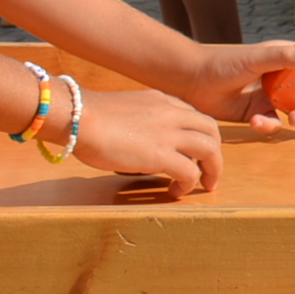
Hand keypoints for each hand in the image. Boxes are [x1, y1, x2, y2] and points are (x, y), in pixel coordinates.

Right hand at [72, 86, 226, 195]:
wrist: (79, 117)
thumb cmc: (87, 117)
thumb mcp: (123, 110)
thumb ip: (138, 121)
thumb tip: (136, 142)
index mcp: (161, 101)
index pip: (193, 116)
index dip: (198, 135)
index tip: (194, 151)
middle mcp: (171, 114)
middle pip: (211, 129)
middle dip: (215, 151)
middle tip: (209, 170)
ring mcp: (169, 134)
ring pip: (210, 149)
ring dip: (212, 169)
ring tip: (205, 185)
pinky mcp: (161, 155)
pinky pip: (189, 171)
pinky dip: (188, 184)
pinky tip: (176, 191)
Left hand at [177, 40, 294, 127]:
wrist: (194, 82)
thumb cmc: (224, 63)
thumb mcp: (256, 58)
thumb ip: (284, 58)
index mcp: (285, 58)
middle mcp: (282, 77)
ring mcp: (271, 96)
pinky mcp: (258, 114)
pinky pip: (274, 123)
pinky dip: (269, 125)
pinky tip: (256, 122)